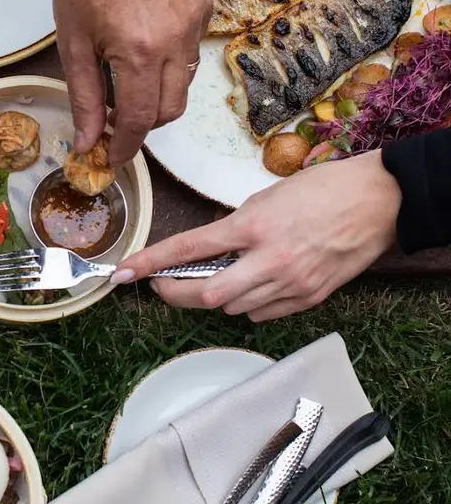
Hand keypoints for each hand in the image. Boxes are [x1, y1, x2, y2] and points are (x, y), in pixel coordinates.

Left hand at [55, 0, 212, 165]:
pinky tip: (149, 42)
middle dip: (143, 124)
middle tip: (117, 117)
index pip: (138, 119)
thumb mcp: (73, 43)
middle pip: (169, 110)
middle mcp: (175, 42)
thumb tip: (88, 143)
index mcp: (138, 52)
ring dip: (158, 94)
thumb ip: (84, 98)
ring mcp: (194, 23)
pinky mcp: (204, 7)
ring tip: (130, 77)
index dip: (125, 146)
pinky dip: (170, 62)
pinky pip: (191, 53)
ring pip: (184, 85)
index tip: (113, 158)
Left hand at [112, 150, 400, 320]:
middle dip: (176, 293)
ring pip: (233, 308)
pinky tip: (251, 286)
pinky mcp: (310, 299)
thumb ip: (235, 227)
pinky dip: (247, 304)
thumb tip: (209, 249)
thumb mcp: (266, 198)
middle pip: (207, 296)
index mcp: (254, 226)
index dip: (151, 262)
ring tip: (218, 275)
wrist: (379, 201)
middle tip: (165, 284)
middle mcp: (270, 260)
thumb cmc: (322, 189)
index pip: (189, 248)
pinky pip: (263, 314)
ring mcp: (292, 284)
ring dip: (215, 296)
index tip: (124, 272)